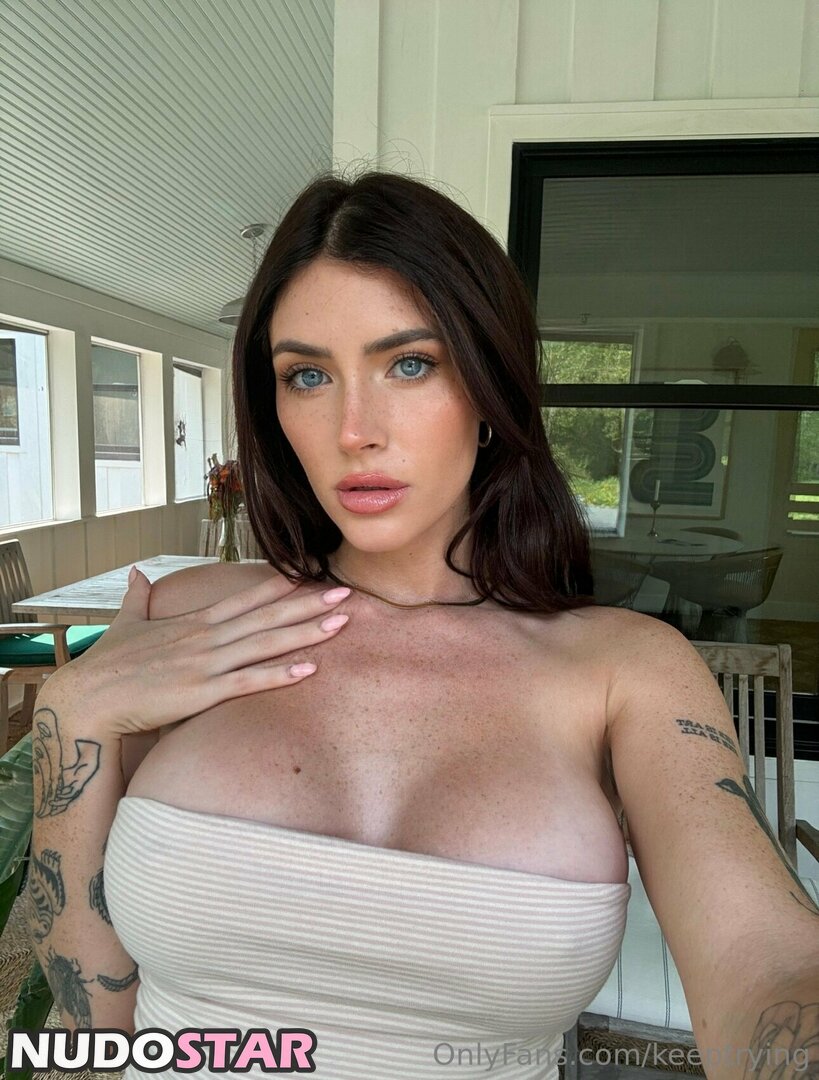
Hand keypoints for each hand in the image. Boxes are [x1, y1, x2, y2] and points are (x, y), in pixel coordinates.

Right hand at [37, 568, 350, 737]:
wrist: (88, 699)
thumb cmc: (106, 664)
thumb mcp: (126, 623)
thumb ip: (138, 597)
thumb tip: (136, 572)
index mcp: (194, 623)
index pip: (246, 598)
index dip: (282, 586)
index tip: (312, 573)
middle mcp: (206, 638)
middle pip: (267, 617)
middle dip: (309, 605)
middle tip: (347, 593)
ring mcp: (206, 664)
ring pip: (265, 645)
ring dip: (306, 634)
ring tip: (341, 624)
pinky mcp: (201, 693)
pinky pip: (248, 682)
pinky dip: (280, 675)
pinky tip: (310, 669)